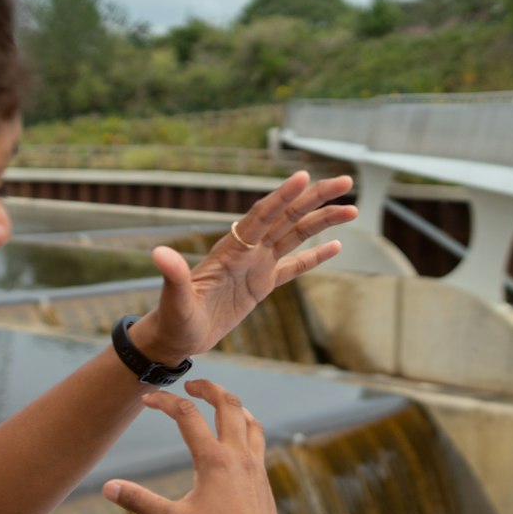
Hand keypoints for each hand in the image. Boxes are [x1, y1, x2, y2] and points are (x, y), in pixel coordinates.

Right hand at [101, 379, 292, 513]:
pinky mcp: (263, 478)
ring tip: (218, 402)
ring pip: (248, 419)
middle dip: (207, 388)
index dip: (163, 402)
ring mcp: (254, 465)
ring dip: (232, 404)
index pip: (186, 416)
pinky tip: (237, 437)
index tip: (146, 399)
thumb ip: (139, 501)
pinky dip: (247, 426)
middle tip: (190, 385)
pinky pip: (258, 440)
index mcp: (214, 460)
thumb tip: (107, 487)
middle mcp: (238, 456)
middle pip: (227, 404)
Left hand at [131, 171, 355, 363]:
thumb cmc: (173, 319)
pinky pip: (293, 266)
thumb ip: (172, 275)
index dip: (283, 196)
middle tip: (345, 181)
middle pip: (287, 216)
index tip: (303, 176)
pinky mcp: (261, 285)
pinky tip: (336, 245)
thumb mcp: (174, 299)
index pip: (262, 216)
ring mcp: (256, 266)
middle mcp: (247, 250)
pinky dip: (315, 256)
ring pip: (296, 236)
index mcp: (231, 250)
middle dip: (315, 198)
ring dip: (322, 221)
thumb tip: (159, 254)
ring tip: (353, 208)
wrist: (176, 337)